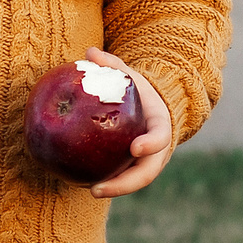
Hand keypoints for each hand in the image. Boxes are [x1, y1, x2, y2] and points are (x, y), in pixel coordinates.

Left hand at [82, 48, 175, 199]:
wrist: (149, 108)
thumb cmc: (137, 91)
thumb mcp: (129, 76)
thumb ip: (113, 66)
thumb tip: (90, 52)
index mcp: (161, 125)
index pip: (161, 136)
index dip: (151, 143)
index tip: (135, 148)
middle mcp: (157, 150)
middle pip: (147, 172)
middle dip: (126, 183)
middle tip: (99, 187)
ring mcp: (146, 163)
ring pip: (133, 181)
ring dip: (114, 189)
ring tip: (89, 190)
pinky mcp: (132, 169)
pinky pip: (121, 178)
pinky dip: (106, 183)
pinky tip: (81, 184)